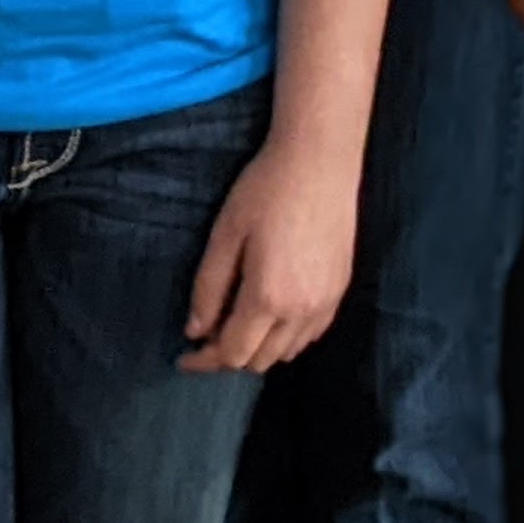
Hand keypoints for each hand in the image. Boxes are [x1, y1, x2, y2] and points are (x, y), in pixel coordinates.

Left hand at [180, 140, 356, 373]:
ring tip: (236, 321)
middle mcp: (301, 312)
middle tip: (206, 333)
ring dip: (258, 347)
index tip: (183, 356)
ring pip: (286, 353)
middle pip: (259, 361)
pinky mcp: (340, 291)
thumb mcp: (225, 233)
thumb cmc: (266, 189)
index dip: (204, 360)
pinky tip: (271, 312)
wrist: (320, 160)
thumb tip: (194, 330)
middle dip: (228, 355)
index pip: (232, 354)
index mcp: (268, 298)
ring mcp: (325, 304)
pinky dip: (285, 337)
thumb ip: (208, 287)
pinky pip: (309, 335)